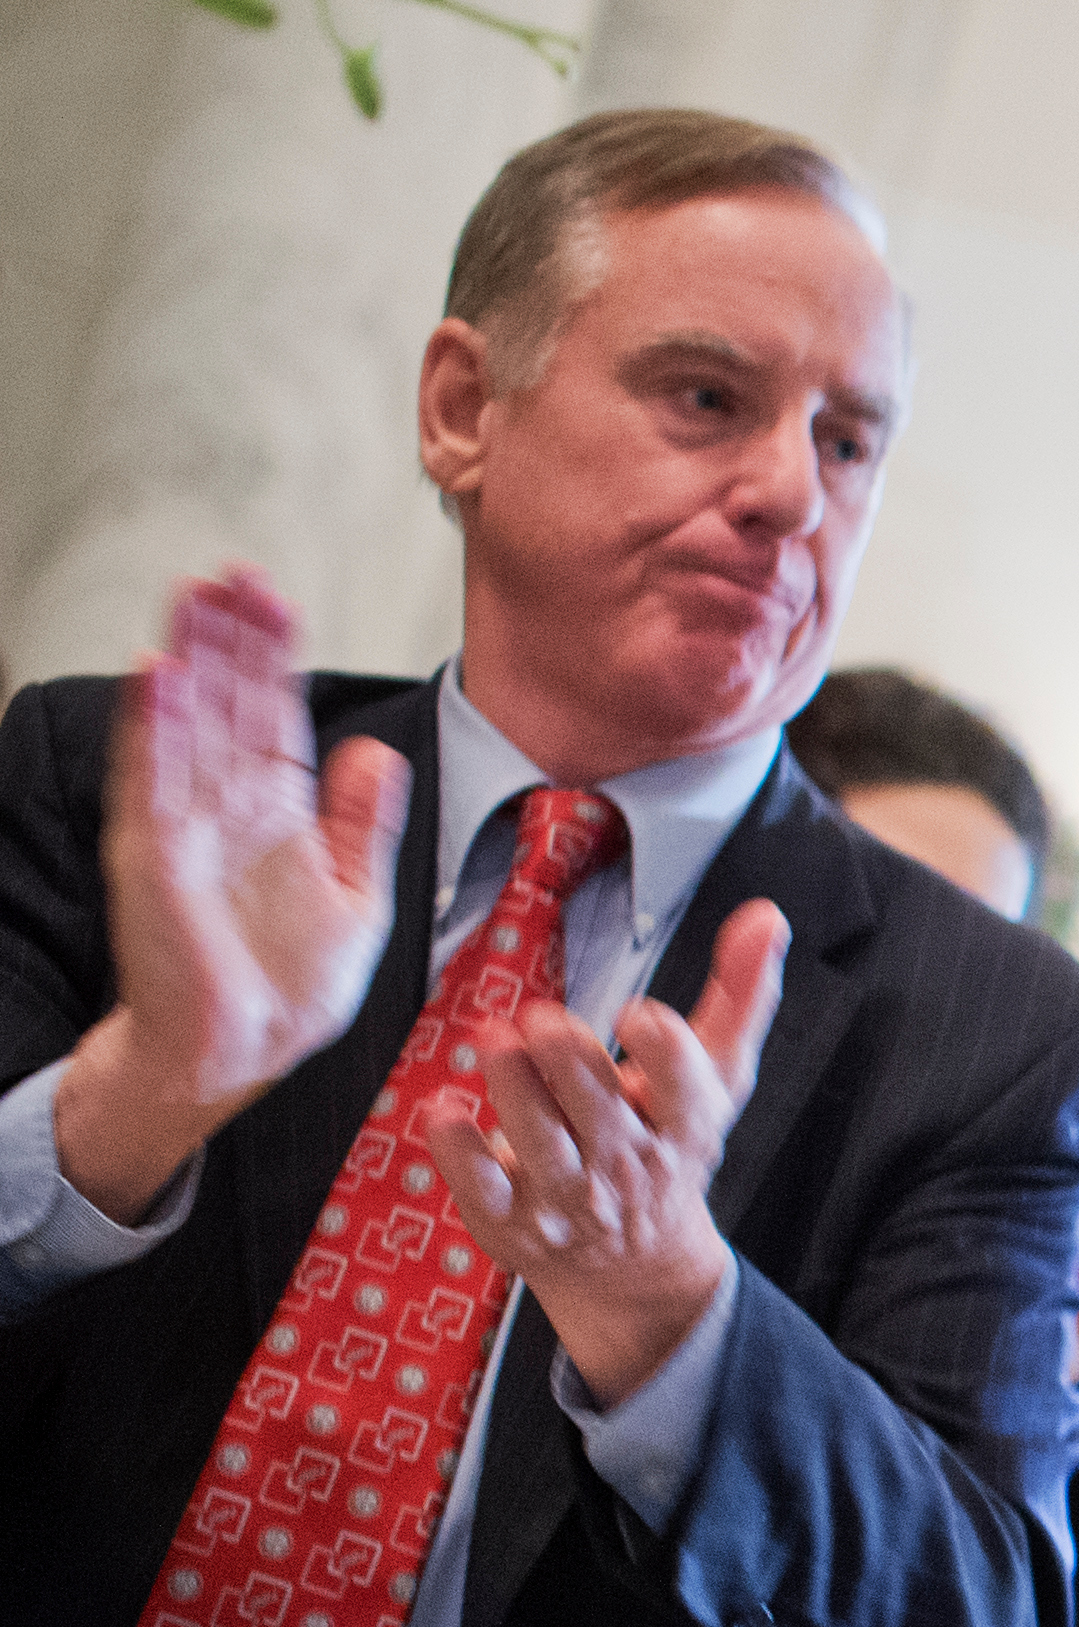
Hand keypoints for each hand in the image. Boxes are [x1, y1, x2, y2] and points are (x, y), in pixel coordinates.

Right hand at [53, 571, 411, 1218]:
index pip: (272, 716)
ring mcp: (186, 827)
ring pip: (188, 724)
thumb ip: (362, 825)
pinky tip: (161, 674)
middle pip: (227, 705)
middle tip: (233, 573)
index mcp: (276, 814)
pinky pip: (154, 780)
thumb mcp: (355, 897)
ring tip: (194, 597)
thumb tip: (375, 754)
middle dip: (231, 639)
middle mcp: (225, 809)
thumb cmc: (295, 988)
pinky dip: (157, 727)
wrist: (248, 1053)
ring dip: (192, 660)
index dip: (273, 658)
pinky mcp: (157, 857)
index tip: (274, 599)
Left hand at [419, 901, 786, 1404]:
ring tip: (494, 1041)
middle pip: (597, 1105)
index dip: (664, 1050)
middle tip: (541, 1021)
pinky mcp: (514, 1220)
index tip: (638, 1015)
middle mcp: (629, 1164)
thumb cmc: (668, 1154)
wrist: (637, 1270)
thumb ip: (739, 997)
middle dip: (566, 1057)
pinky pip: (479, 1185)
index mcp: (683, 1126)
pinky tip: (446, 1111)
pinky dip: (458, 1148)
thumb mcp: (716, 1083)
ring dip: (512, 1085)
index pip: (686, 1088)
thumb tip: (767, 918)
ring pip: (537, 1138)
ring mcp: (570, 1196)